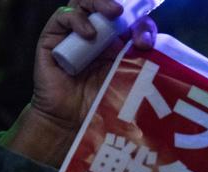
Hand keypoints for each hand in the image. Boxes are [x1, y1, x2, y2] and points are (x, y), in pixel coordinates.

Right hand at [1, 0, 157, 166]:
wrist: (73, 123)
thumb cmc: (104, 107)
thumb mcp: (129, 84)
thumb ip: (141, 66)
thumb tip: (155, 48)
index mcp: (118, 45)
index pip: (132, 22)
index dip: (141, 25)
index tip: (146, 40)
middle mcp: (97, 36)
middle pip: (108, 7)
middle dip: (123, 10)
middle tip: (128, 18)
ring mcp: (74, 35)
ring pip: (84, 4)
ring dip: (99, 4)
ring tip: (112, 14)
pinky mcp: (53, 38)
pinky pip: (63, 18)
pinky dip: (77, 20)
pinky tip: (89, 33)